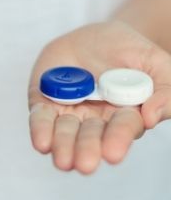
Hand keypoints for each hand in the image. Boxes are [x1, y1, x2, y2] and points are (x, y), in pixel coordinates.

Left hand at [28, 21, 170, 173]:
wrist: (96, 35)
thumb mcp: (155, 63)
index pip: (122, 129)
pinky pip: (41, 116)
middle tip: (84, 164)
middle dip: (87, 149)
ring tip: (63, 161)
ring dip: (63, 146)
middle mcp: (95, 118)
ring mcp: (68, 111)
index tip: (113, 153)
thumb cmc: (129, 51)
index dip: (118, 139)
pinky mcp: (45, 101)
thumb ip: (164, 90)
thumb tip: (151, 115)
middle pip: (90, 136)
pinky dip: (40, 128)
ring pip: (64, 132)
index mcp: (124, 114)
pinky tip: (42, 142)